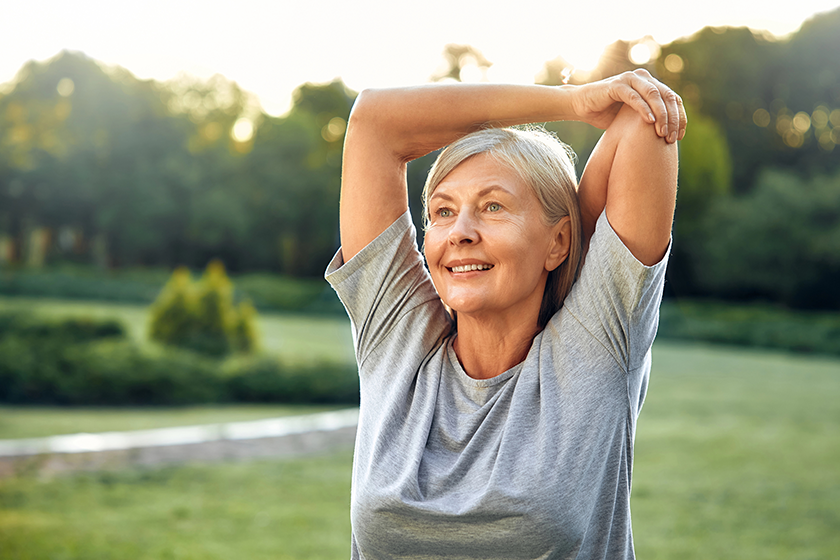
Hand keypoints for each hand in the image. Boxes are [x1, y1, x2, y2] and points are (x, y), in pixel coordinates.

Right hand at [570, 69, 686, 142]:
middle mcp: (643, 78)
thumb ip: (650, 119)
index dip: (680, 118)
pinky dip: (644, 109)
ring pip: (654, 94)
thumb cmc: (606, 114)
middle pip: (667, 96)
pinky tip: (649, 122)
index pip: (673, 99)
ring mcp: (630, 79)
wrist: (581, 106)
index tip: (679, 137)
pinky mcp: (616, 85)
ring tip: (662, 133)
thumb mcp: (632, 119)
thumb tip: (669, 136)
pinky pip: (635, 96)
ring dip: (661, 114)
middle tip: (672, 138)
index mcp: (651, 85)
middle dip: (673, 118)